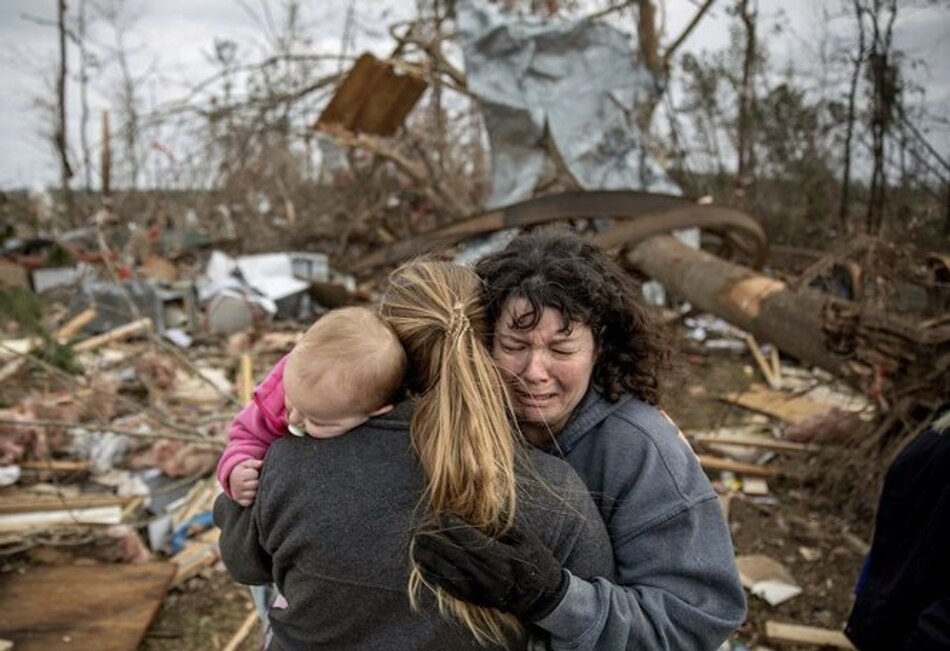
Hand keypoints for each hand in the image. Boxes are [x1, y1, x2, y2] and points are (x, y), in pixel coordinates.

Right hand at [228, 459, 262, 506]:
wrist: (233, 481)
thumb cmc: (243, 471)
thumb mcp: (247, 464)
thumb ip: (254, 463)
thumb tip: (261, 463)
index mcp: (239, 475)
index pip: (254, 474)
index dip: (255, 473)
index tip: (253, 473)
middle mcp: (238, 486)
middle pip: (255, 484)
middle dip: (257, 481)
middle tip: (255, 480)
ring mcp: (239, 495)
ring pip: (254, 494)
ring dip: (256, 490)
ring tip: (253, 486)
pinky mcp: (242, 502)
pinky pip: (251, 501)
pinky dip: (253, 498)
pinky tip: (252, 492)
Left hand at [412, 513, 567, 621]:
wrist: (543, 599)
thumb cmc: (537, 564)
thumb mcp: (527, 540)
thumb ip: (504, 527)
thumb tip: (481, 513)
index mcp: (504, 560)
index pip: (472, 541)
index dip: (455, 527)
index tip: (443, 515)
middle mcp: (490, 577)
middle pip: (457, 556)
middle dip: (437, 540)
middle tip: (422, 527)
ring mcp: (482, 590)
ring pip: (450, 572)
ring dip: (431, 558)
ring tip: (417, 545)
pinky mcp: (476, 599)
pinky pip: (451, 588)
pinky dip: (435, 576)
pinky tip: (424, 565)